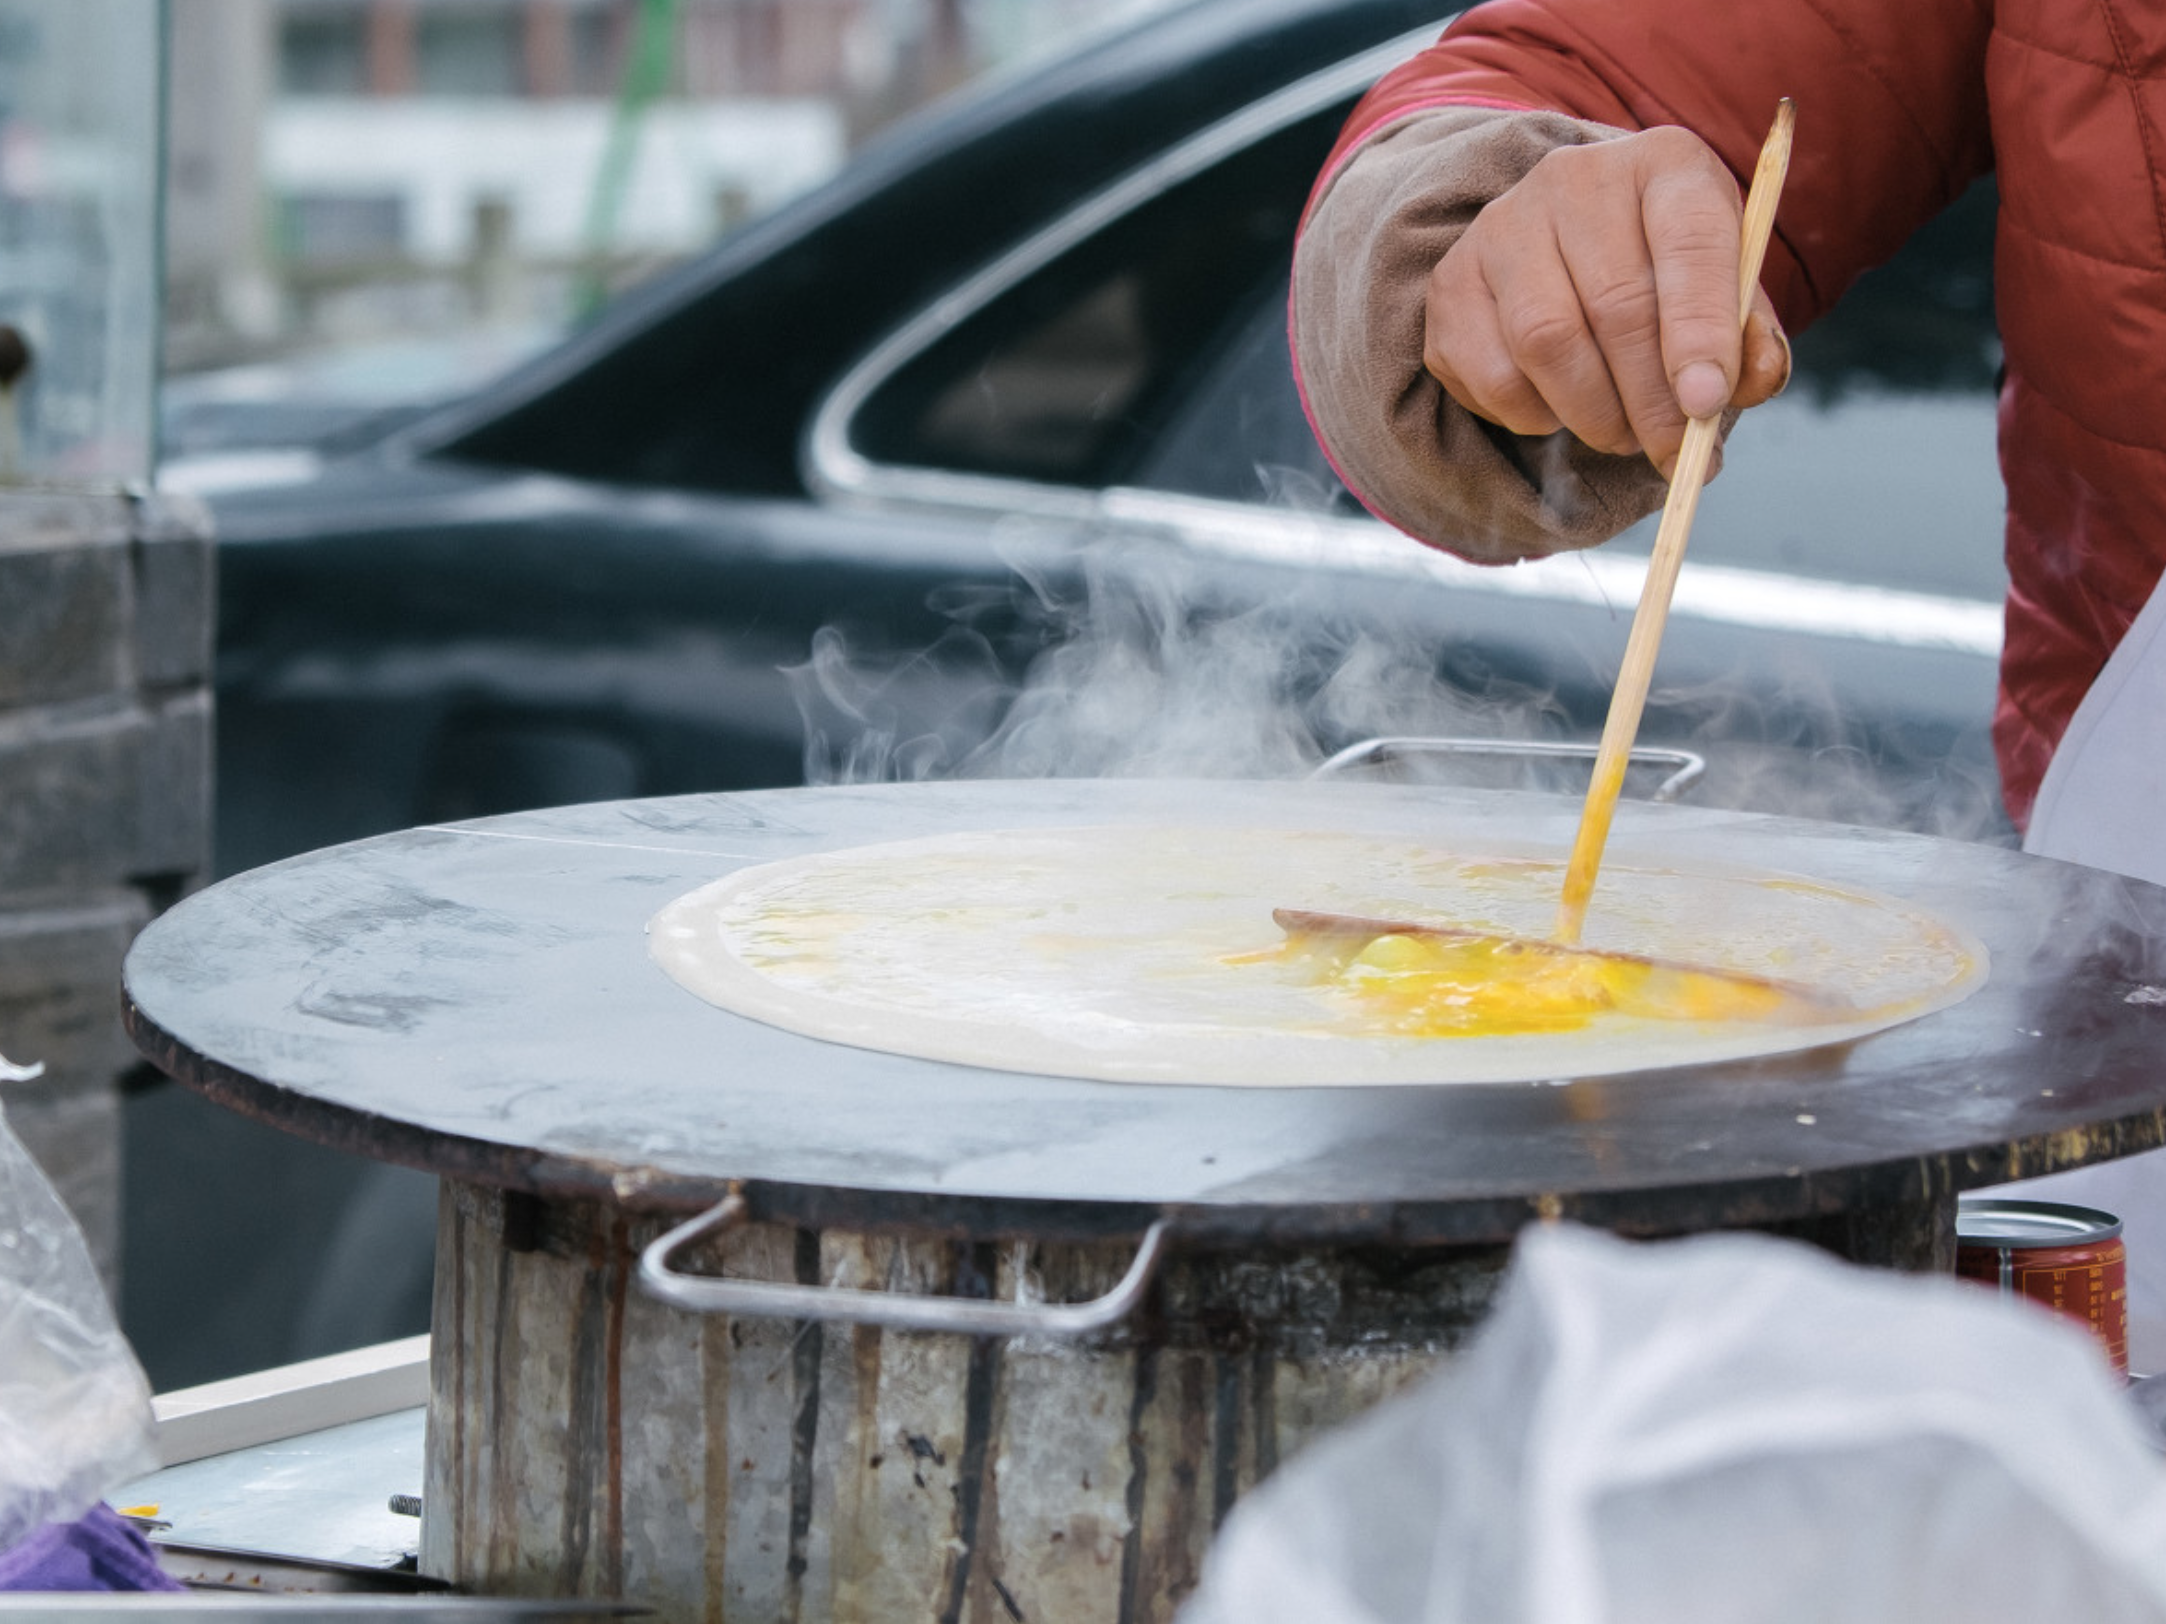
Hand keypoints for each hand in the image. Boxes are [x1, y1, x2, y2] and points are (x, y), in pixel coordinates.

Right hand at [1422, 126, 1790, 478]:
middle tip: (1673, 454)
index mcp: (1664, 164)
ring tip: (1621, 434)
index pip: (1690, 242)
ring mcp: (1502, 226)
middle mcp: (1575, 178)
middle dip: (1650, 400)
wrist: (1569, 247)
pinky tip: (1559, 411)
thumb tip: (1748, 383)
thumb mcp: (1723, 287)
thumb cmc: (1661, 273)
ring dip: (1593, 414)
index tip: (1707, 405)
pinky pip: (1493, 375)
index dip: (1700, 331)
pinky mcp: (1452, 282)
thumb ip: (1745, 336)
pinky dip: (1534, 416)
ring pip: (1546, 343)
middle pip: (1616, 305)